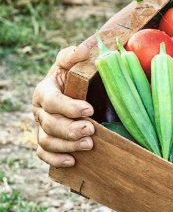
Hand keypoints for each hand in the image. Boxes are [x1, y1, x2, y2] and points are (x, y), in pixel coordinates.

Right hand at [33, 1, 137, 166]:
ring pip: (48, 141)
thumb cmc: (74, 77)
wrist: (74, 92)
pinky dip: (56, 159)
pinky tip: (73, 161)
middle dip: (71, 129)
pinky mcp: (47, 142)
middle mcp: (41, 112)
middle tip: (91, 130)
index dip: (69, 108)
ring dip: (68, 145)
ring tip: (89, 145)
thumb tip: (84, 50)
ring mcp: (43, 128)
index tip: (89, 110)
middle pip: (50, 125)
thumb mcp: (72, 64)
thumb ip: (74, 56)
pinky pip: (44, 154)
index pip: (52, 102)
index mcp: (45, 92)